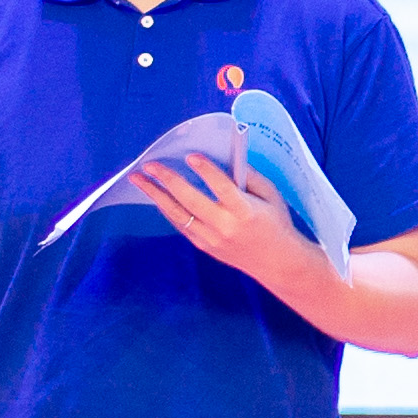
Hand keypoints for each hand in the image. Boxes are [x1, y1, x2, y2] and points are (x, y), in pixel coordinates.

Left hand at [127, 144, 324, 296]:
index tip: (191, 156)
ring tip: (139, 180)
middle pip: (191, 200)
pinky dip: (167, 209)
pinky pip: (181, 225)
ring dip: (156, 195)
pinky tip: (157, 196)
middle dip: (168, 180)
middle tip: (150, 165)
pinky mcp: (204, 246)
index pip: (222, 187)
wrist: (278, 262)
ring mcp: (212, 239)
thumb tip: (226, 160)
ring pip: (178, 214)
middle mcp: (225, 226)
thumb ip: (249, 177)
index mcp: (245, 211)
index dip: (206, 170)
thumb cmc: (277, 223)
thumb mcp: (272, 195)